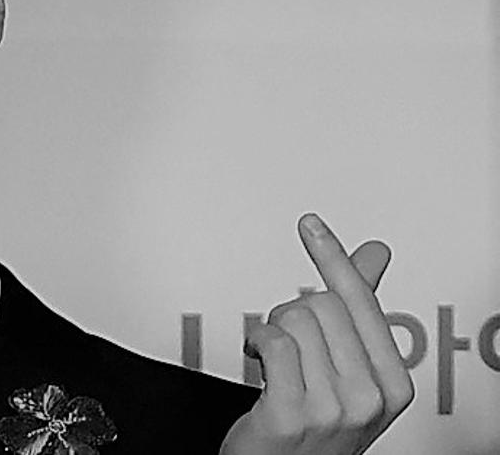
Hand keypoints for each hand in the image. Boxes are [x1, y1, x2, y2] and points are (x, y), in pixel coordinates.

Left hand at [221, 214, 414, 453]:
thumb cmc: (313, 423)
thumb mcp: (349, 371)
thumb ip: (359, 310)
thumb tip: (374, 252)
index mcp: (392, 383)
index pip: (360, 301)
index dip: (333, 259)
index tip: (311, 226)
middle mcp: (368, 397)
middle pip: (322, 305)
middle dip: (293, 313)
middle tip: (287, 342)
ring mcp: (332, 408)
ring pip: (294, 320)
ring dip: (273, 330)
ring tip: (275, 360)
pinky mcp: (292, 413)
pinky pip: (273, 342)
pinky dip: (256, 341)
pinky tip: (257, 358)